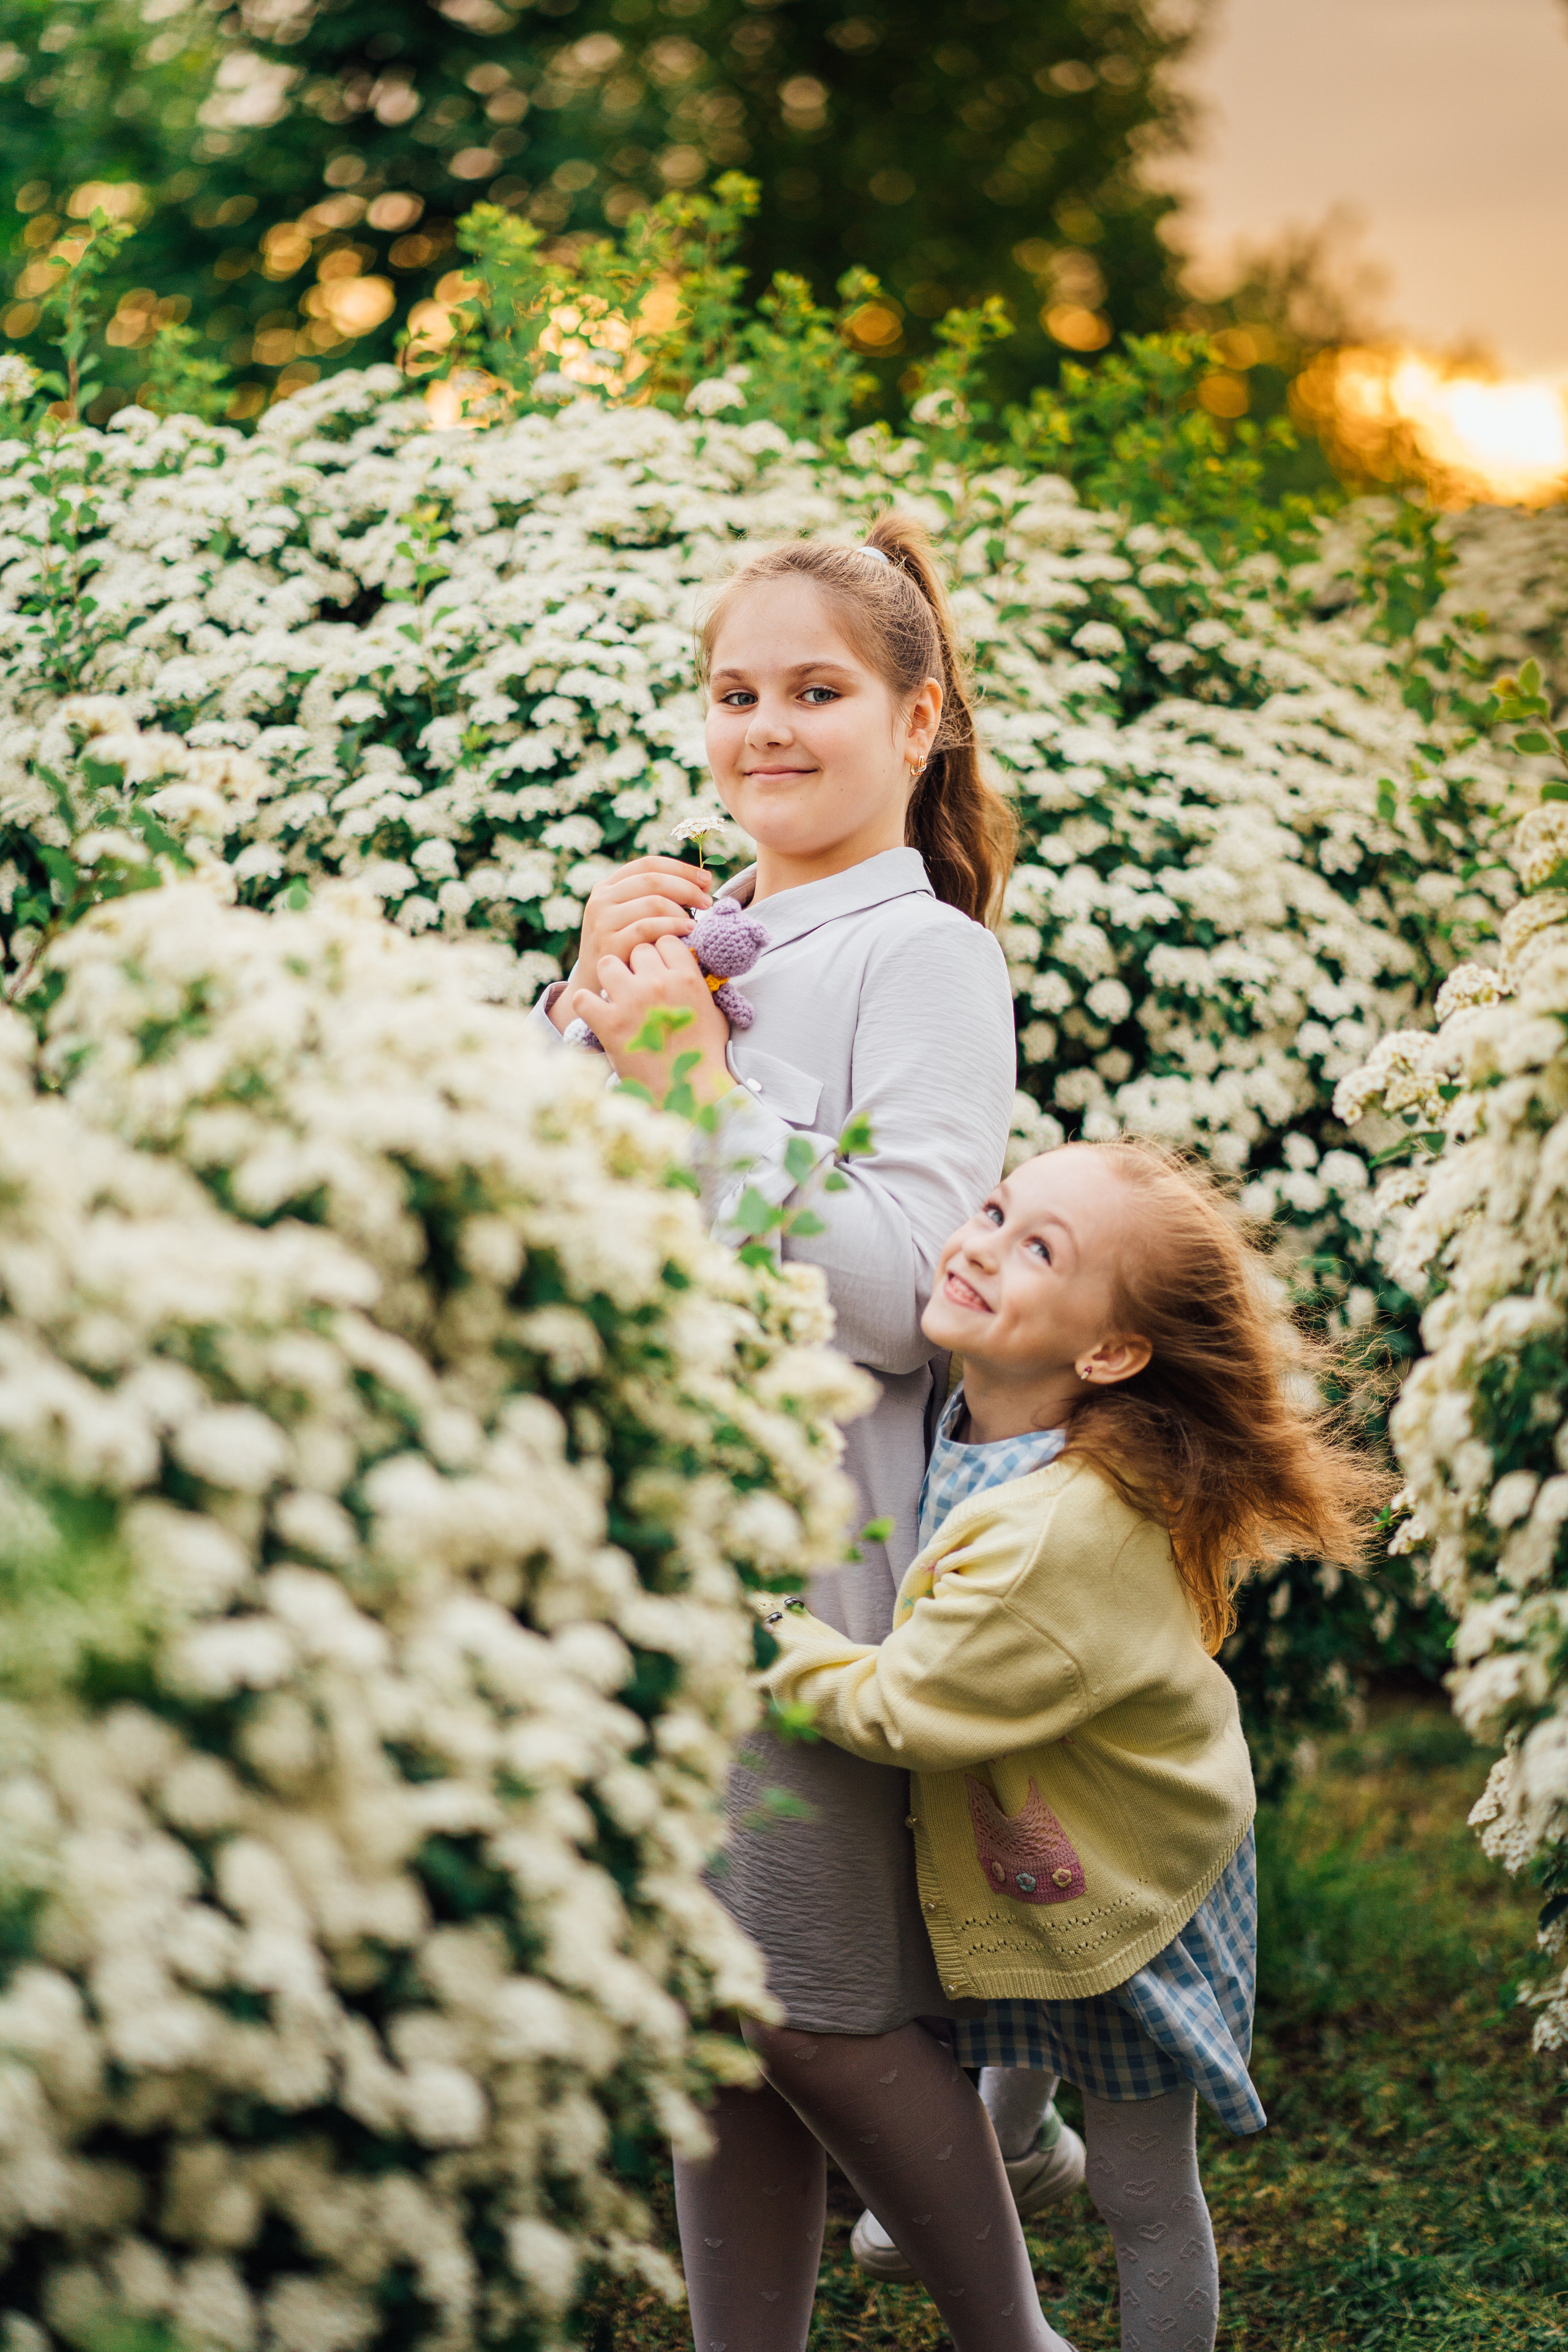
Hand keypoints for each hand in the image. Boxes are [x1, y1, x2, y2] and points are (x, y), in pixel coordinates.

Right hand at [550, 855, 712, 1035]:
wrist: (596, 986)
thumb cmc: (626, 949)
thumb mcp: (632, 918)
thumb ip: (656, 899)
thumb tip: (702, 883)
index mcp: (608, 886)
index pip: (648, 864)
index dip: (681, 868)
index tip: (706, 879)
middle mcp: (601, 899)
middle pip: (653, 880)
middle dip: (686, 888)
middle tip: (706, 901)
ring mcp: (602, 921)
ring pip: (652, 902)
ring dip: (681, 910)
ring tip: (695, 922)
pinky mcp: (608, 944)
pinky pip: (647, 928)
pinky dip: (672, 927)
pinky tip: (687, 931)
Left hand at [568, 935, 735, 1105]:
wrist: (689, 1091)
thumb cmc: (704, 1053)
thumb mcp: (713, 1011)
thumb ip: (698, 983)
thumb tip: (688, 965)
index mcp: (687, 977)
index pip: (665, 940)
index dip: (661, 953)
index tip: (659, 968)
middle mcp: (658, 983)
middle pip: (638, 949)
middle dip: (638, 965)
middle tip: (640, 986)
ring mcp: (631, 1002)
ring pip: (608, 963)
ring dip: (611, 977)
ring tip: (617, 995)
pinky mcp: (608, 1024)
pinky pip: (584, 998)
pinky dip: (588, 1006)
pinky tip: (597, 1015)